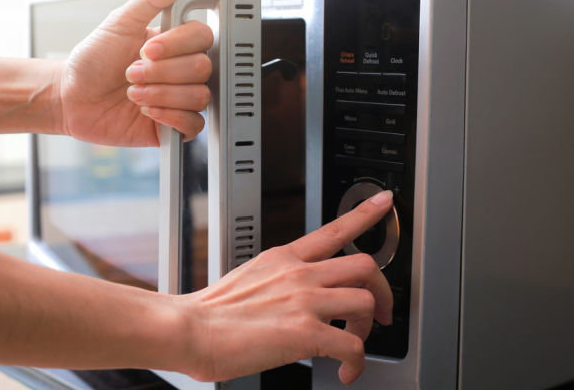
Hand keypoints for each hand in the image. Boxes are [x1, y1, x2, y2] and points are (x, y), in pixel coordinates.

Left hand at [57, 0, 213, 145]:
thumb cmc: (92, 62)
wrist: (72, 98)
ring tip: (134, 94)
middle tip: (132, 73)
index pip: (202, 38)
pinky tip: (148, 112)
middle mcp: (180, 71)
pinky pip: (193, 125)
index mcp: (174, 44)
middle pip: (202, 68)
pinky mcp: (173, 128)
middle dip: (161, 73)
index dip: (176, 45)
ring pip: (199, 97)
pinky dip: (170, 117)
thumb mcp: (118, 24)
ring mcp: (179, 99)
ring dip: (161, 95)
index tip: (147, 49)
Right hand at [179, 191, 394, 384]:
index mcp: (285, 258)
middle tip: (381, 313)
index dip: (365, 213)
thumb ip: (278, 278)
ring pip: (366, 301)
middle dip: (382, 291)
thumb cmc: (212, 311)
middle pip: (365, 265)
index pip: (334, 229)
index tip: (383, 202)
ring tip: (353, 344)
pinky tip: (345, 371)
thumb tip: (292, 295)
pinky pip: (353, 347)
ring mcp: (305, 301)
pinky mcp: (305, 333)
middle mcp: (300, 274)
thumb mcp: (250, 276)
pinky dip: (356, 363)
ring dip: (368, 328)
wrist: (190, 329)